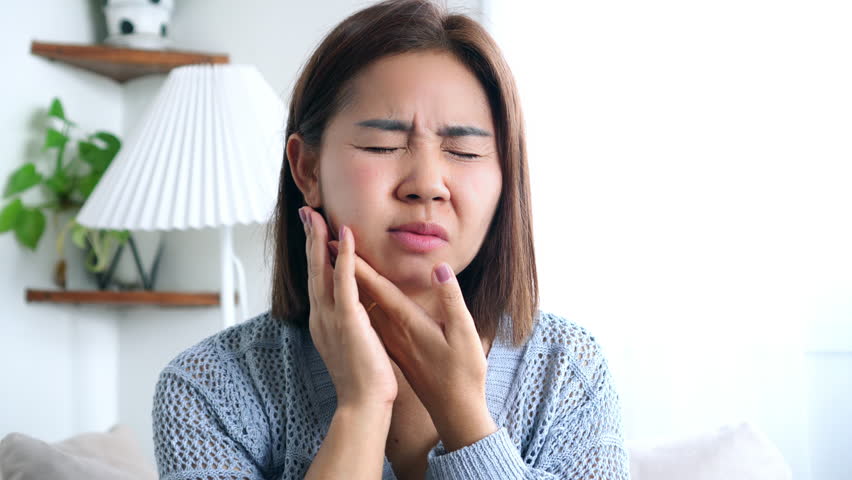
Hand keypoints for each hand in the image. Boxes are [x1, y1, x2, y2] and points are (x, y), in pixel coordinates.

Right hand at [300, 206, 397, 408]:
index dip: (313, 254)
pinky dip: (344, 256)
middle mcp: (320, 316)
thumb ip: (347, 325)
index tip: (312, 231)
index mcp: (322, 322)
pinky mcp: (347, 319)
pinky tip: (346, 235)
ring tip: (318, 215)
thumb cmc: (362, 379)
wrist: (362, 403)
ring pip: (322, 270)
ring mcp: (330, 317)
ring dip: (319, 239)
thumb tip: (352, 313)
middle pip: (312, 269)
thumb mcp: (350, 346)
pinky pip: (344, 280)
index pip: (316, 280)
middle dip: (309, 238)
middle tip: (307, 212)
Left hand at [328, 239, 497, 450]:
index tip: (339, 238)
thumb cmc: (461, 373)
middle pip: (357, 291)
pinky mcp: (389, 346)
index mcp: (404, 322)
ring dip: (342, 277)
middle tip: (321, 235)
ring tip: (329, 254)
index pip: (374, 286)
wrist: (453, 411)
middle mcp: (389, 329)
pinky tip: (351, 291)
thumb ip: (452, 301)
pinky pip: (364, 315)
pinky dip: (354, 297)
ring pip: (355, 302)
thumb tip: (441, 269)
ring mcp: (387, 338)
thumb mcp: (464, 335)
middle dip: (339, 262)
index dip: (357, 262)